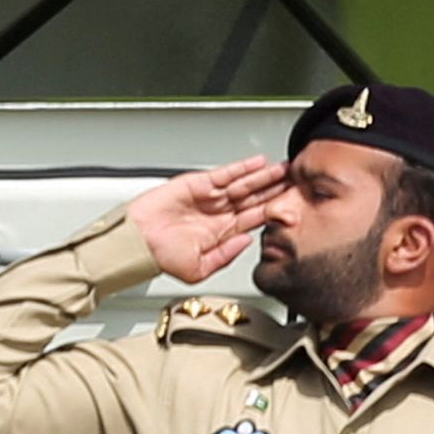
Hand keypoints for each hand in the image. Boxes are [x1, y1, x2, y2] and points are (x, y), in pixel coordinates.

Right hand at [128, 158, 284, 284]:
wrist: (136, 242)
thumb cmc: (160, 257)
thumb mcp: (198, 269)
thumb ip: (226, 256)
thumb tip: (248, 242)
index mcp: (221, 233)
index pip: (254, 219)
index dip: (273, 211)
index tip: (293, 206)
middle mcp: (218, 214)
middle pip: (253, 198)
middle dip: (274, 190)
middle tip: (296, 180)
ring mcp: (209, 198)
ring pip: (243, 184)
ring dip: (263, 177)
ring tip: (283, 169)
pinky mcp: (197, 184)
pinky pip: (225, 174)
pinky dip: (241, 168)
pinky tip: (258, 163)